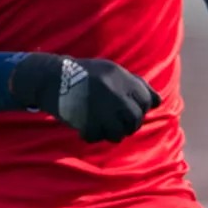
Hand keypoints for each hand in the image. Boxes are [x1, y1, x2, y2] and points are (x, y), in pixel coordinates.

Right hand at [8, 52, 159, 143]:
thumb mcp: (110, 70)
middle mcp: (115, 94)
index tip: (131, 110)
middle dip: (129, 124)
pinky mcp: (86, 122)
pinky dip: (93, 135)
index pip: (147, 101)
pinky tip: (87, 128)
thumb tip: (156, 101)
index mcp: (122, 78)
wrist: (52, 77)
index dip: (141, 108)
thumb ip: (133, 83)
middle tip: (117, 123)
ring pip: (119, 133)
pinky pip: (97, 137)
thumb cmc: (85, 74)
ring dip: (113, 133)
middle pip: (135, 119)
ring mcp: (101, 109)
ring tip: (102, 126)